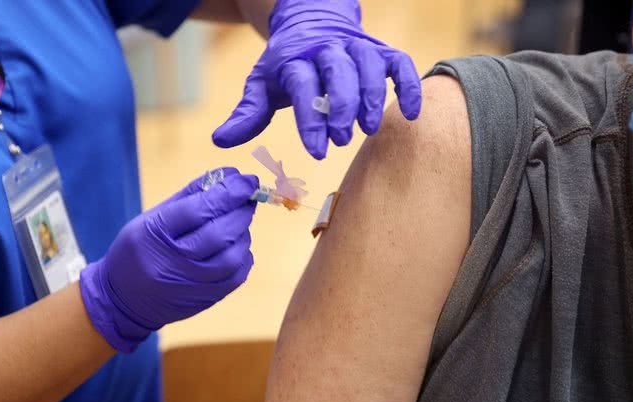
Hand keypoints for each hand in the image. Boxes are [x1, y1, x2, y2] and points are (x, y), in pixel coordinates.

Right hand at [80, 168, 257, 351]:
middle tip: (248, 197)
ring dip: (243, 233)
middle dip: (241, 211)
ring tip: (238, 222)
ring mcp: (192, 285)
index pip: (199, 210)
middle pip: (220, 234)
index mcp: (154, 233)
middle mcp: (173, 262)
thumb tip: (229, 175)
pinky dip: (243, 255)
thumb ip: (190, 195)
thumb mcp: (152, 217)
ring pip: (233, 256)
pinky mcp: (206, 299)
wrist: (124, 300)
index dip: (229, 192)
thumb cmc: (139, 250)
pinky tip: (235, 245)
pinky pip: (237, 275)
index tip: (247, 179)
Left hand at [212, 0, 421, 159]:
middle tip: (342, 139)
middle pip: (338, 71)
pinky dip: (410, 85)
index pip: (302, 86)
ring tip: (369, 128)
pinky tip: (411, 113)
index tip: (316, 151)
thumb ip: (248, 113)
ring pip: (370, 64)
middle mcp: (327, 49)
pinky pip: (401, 62)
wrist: (311, 20)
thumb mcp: (263, 84)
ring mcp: (357, 47)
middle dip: (341, 106)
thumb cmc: (288, 63)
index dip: (310, 119)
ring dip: (372, 96)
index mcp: (294, 59)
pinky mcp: (381, 50)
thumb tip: (221, 140)